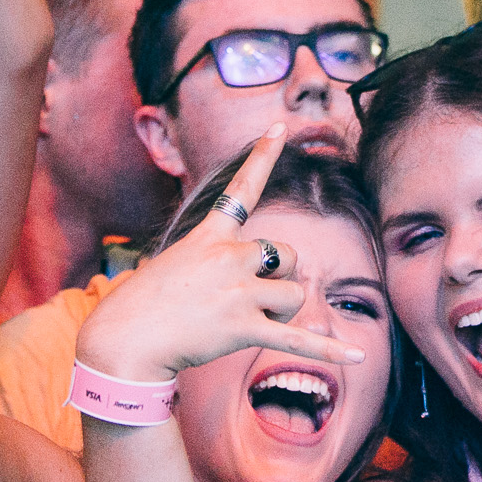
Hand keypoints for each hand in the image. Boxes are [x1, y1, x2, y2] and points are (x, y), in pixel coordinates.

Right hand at [75, 129, 367, 380]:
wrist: (124, 341)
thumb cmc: (142, 307)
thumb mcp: (172, 265)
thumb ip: (215, 263)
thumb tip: (260, 285)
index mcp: (209, 237)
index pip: (240, 190)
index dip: (261, 157)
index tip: (278, 128)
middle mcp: (227, 257)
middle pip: (288, 256)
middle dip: (280, 277)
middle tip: (250, 299)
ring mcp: (237, 292)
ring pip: (293, 295)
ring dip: (282, 312)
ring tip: (247, 323)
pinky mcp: (243, 328)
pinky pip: (296, 338)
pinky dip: (328, 348)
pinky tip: (357, 353)